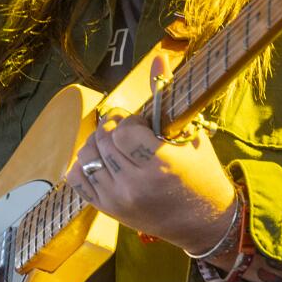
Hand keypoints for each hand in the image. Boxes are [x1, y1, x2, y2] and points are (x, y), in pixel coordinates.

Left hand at [64, 58, 236, 253]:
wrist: (204, 222)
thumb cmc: (201, 175)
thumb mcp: (190, 135)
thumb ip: (167, 96)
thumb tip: (158, 58)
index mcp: (161, 163)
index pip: (123, 130)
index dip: (129, 121)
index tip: (140, 125)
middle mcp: (136, 184)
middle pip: (102, 141)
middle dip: (112, 129)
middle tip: (126, 132)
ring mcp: (119, 199)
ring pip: (86, 157)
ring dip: (97, 145)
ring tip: (115, 146)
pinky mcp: (108, 210)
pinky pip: (77, 180)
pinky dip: (83, 165)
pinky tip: (101, 161)